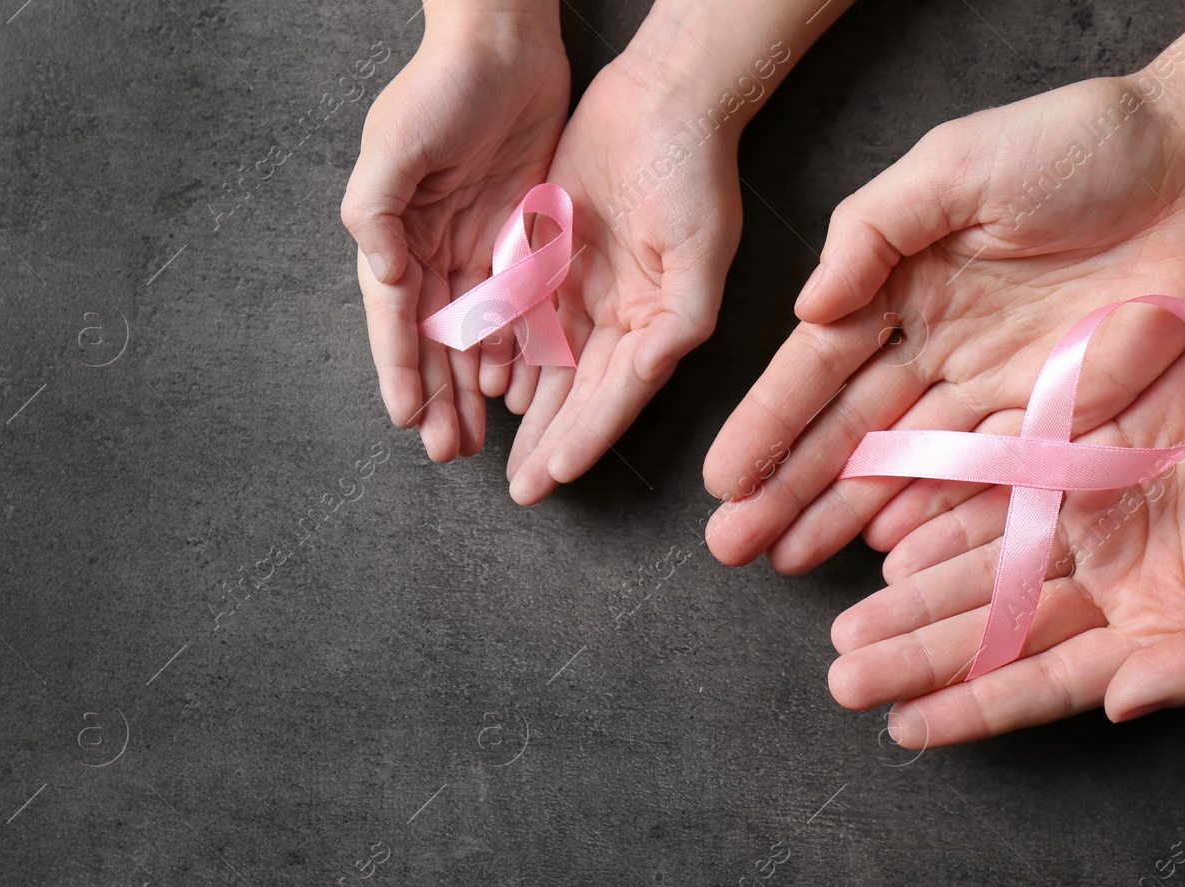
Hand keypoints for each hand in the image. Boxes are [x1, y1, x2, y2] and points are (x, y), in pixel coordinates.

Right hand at [342, 3, 567, 461]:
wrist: (505, 44)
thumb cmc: (441, 86)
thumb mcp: (396, 143)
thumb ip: (377, 209)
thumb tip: (381, 274)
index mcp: (395, 234)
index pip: (396, 318)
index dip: (399, 370)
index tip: (406, 419)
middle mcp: (431, 250)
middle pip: (433, 341)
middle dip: (436, 399)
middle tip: (446, 452)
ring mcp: (476, 248)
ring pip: (473, 337)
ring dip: (470, 388)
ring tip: (476, 437)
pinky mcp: (520, 240)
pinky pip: (515, 309)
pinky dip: (513, 350)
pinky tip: (516, 387)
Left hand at [505, 57, 741, 504]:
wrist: (663, 98)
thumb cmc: (693, 174)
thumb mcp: (698, 257)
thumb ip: (676, 324)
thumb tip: (648, 374)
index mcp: (659, 326)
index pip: (615, 398)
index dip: (584, 440)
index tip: (552, 478)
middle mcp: (620, 317)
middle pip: (577, 395)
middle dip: (548, 444)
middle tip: (519, 489)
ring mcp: (583, 289)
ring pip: (546, 365)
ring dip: (525, 412)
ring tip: (498, 454)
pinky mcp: (550, 257)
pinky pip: (521, 317)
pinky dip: (504, 352)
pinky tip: (486, 384)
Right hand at [702, 68, 1184, 568]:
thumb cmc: (1079, 143)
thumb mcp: (953, 165)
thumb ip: (872, 232)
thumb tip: (808, 308)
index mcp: (902, 282)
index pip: (819, 366)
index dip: (769, 422)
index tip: (724, 479)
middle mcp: (938, 344)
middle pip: (850, 430)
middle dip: (789, 488)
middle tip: (734, 544)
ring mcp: (995, 387)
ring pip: (906, 467)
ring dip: (845, 514)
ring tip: (787, 559)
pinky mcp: (1059, 417)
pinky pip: (987, 479)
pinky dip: (936, 516)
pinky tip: (886, 549)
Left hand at [827, 282, 1184, 746]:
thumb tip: (1119, 708)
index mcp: (1154, 624)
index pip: (1046, 679)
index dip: (975, 707)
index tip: (904, 729)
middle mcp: (1108, 578)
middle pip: (995, 629)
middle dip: (919, 656)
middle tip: (844, 678)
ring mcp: (1085, 516)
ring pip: (981, 568)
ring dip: (914, 599)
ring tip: (848, 629)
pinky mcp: (1070, 453)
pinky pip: (991, 494)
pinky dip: (941, 520)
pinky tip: (889, 549)